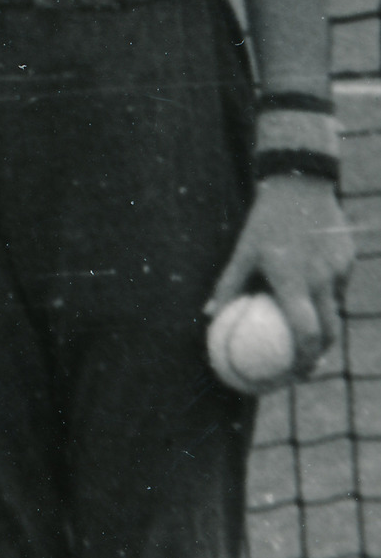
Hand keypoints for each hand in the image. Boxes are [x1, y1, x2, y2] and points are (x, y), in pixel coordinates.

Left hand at [207, 176, 354, 375]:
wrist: (299, 184)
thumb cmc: (264, 220)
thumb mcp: (243, 249)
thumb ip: (229, 283)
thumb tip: (210, 313)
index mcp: (292, 279)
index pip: (306, 331)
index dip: (305, 358)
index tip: (296, 373)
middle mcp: (319, 278)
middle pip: (329, 330)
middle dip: (321, 352)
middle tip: (308, 365)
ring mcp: (337, 270)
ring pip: (334, 307)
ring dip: (323, 321)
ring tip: (309, 330)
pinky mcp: (348, 260)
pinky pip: (338, 286)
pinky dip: (327, 293)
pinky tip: (315, 285)